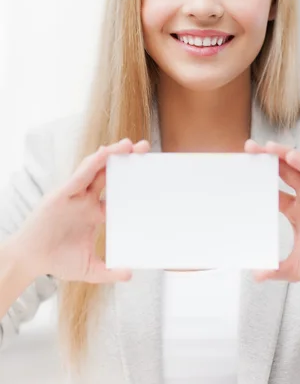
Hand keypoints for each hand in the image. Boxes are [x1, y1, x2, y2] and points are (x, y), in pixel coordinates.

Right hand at [12, 138, 150, 283]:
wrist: (29, 261)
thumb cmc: (57, 261)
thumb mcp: (89, 268)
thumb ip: (109, 271)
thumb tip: (130, 274)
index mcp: (95, 213)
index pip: (118, 193)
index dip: (133, 182)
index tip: (150, 174)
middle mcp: (86, 200)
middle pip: (110, 174)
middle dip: (126, 159)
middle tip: (145, 147)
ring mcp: (74, 196)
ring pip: (95, 169)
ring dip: (112, 154)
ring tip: (129, 144)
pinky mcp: (61, 194)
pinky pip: (79, 176)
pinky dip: (92, 164)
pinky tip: (105, 153)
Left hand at [244, 140, 299, 288]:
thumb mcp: (296, 267)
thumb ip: (276, 269)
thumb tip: (255, 276)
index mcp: (295, 210)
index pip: (273, 189)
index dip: (259, 178)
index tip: (243, 169)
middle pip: (283, 171)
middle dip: (267, 158)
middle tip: (249, 147)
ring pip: (299, 168)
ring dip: (284, 155)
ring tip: (268, 146)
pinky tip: (291, 156)